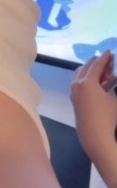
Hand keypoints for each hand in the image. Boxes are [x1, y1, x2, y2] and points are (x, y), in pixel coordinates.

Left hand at [71, 52, 116, 166]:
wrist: (94, 136)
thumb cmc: (108, 117)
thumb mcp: (114, 99)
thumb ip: (112, 85)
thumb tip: (110, 79)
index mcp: (87, 81)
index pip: (97, 65)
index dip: (105, 57)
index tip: (109, 51)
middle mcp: (77, 83)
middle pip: (86, 66)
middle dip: (97, 62)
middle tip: (107, 60)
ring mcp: (73, 91)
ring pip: (79, 73)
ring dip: (89, 68)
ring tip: (101, 69)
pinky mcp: (73, 98)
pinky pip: (78, 81)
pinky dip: (85, 77)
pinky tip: (95, 80)